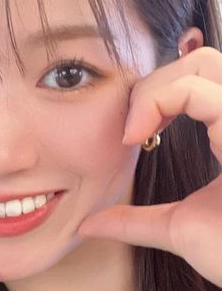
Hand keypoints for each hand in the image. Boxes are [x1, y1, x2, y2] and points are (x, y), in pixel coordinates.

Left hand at [79, 46, 221, 286]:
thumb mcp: (179, 229)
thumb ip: (135, 221)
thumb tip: (87, 225)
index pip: (201, 80)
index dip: (157, 97)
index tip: (129, 137)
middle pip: (203, 60)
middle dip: (156, 84)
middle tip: (130, 128)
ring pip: (203, 63)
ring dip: (158, 89)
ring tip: (134, 131)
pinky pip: (202, 88)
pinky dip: (161, 99)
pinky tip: (137, 134)